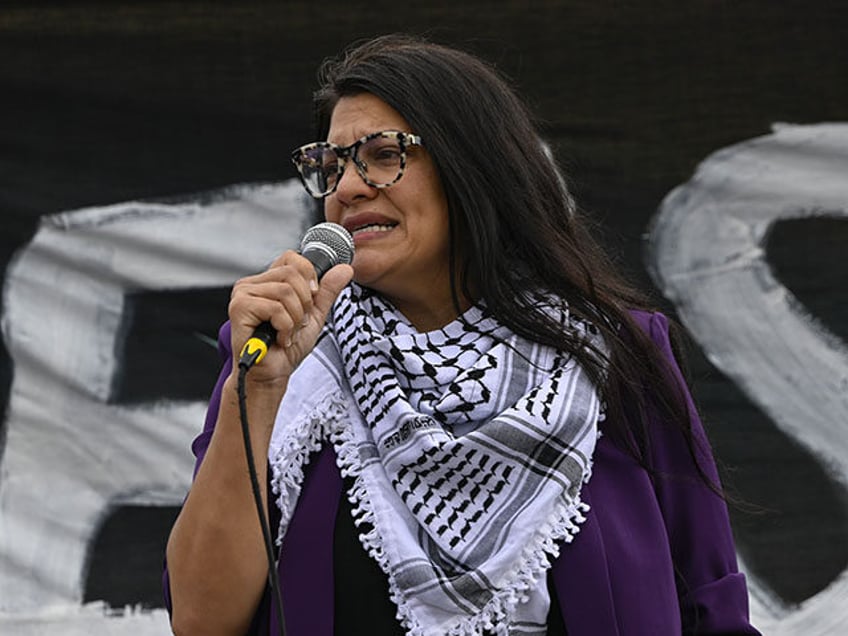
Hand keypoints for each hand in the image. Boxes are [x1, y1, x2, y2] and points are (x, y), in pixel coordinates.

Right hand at [228, 250, 352, 385]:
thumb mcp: (314, 315)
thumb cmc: (286, 347)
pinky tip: (279, 339)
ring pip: (286, 291)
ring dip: (295, 318)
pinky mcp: (240, 308)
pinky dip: (286, 327)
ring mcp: (243, 294)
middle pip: (293, 274)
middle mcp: (251, 284)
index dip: (308, 277)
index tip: (310, 299)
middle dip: (305, 304)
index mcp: (266, 282)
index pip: (292, 258)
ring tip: (287, 333)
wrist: (273, 374)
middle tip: (297, 323)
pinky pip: (277, 308)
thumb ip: (327, 291)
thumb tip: (345, 268)